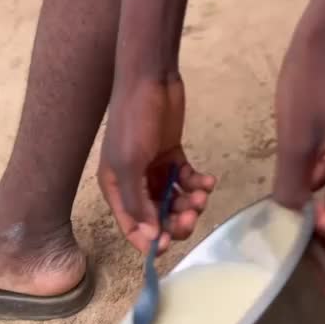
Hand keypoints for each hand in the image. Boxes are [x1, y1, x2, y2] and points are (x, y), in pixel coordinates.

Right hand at [98, 77, 215, 252]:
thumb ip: (138, 202)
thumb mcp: (130, 163)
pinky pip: (187, 180)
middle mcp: (134, 182)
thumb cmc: (134, 120)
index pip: (131, 226)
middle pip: (157, 216)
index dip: (149, 239)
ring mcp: (155, 168)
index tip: (169, 244)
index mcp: (115, 187)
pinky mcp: (173, 155)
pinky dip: (198, 184)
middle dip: (175, 220)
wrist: (151, 79)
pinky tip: (209, 180)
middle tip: (191, 214)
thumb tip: (150, 238)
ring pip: (175, 199)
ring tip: (202, 193)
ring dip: (190, 202)